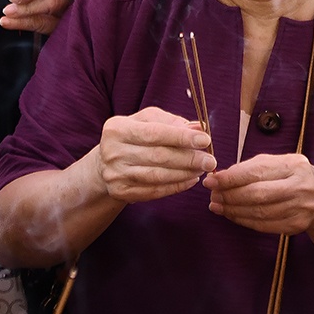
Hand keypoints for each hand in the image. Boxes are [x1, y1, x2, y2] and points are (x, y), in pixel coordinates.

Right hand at [93, 107, 213, 203]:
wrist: (104, 164)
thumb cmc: (132, 137)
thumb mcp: (146, 121)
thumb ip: (171, 122)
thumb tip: (198, 126)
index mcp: (117, 128)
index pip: (155, 133)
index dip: (182, 137)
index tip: (205, 140)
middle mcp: (112, 152)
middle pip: (158, 156)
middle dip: (188, 158)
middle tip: (210, 160)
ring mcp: (115, 174)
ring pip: (157, 176)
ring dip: (184, 173)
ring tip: (202, 169)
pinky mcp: (120, 192)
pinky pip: (154, 191)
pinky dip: (175, 186)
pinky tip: (190, 180)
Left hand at [205, 153, 313, 234]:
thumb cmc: (290, 176)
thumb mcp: (275, 163)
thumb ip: (249, 168)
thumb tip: (220, 178)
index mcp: (294, 165)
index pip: (256, 172)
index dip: (230, 178)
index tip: (211, 181)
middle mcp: (300, 186)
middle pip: (257, 195)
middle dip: (230, 196)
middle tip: (212, 196)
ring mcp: (301, 208)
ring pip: (258, 213)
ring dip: (233, 210)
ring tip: (217, 206)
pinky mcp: (297, 225)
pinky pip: (263, 225)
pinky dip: (243, 220)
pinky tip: (232, 215)